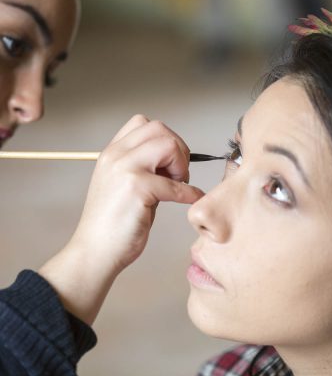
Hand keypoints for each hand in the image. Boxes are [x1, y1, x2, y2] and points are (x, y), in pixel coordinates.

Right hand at [39, 115, 203, 323]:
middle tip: (178, 174)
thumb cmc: (112, 222)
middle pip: (159, 129)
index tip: (169, 162)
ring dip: (181, 164)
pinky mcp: (137, 189)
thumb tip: (172, 160)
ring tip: (179, 183)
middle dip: (178, 149)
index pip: (143, 123)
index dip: (164, 139)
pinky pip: (176, 184)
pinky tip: (192, 199)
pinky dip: (190, 193)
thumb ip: (142, 166)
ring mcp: (125, 170)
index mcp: (112, 153)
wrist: (95, 251)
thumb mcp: (121, 183)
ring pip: (168, 145)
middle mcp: (116, 155)